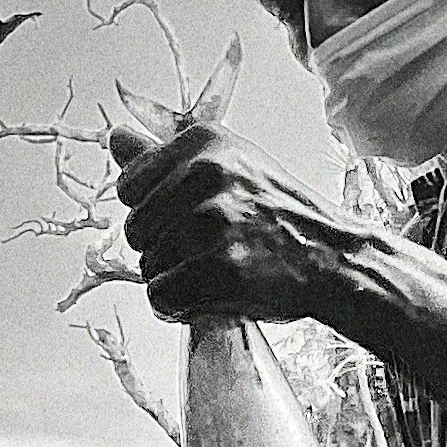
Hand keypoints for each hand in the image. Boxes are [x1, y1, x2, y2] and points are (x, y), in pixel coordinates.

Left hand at [113, 122, 360, 323]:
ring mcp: (212, 221)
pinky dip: (179, 306)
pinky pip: (161, 296)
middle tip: (210, 247)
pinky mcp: (219, 267)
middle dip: (164, 248)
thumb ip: (164, 158)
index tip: (186, 217)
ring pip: (148, 266)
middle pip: (135, 230)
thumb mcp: (226, 165)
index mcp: (201, 144)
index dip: (152, 212)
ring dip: (176, 278)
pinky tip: (208, 294)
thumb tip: (117, 140)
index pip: (129, 185)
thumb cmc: (279, 213)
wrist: (330, 255)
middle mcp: (204, 175)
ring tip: (216, 268)